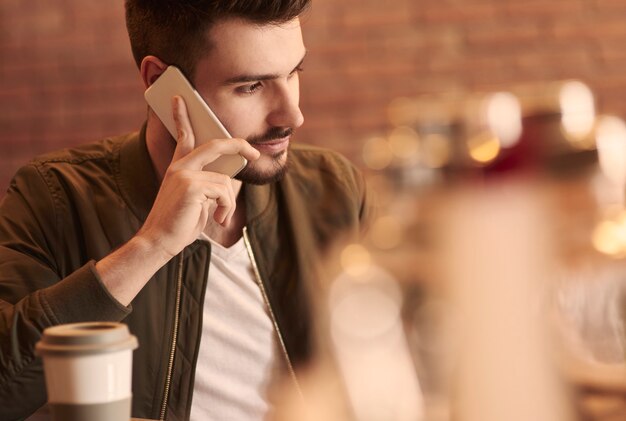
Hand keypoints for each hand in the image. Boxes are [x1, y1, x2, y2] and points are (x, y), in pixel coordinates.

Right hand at [136, 96, 259, 258]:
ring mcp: (184, 175)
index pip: (183, 137)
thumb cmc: (179, 223)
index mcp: (178, 168)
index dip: (182, 117)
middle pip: (215, 146)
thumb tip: (229, 177)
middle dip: (238, 146)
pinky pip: (224, 192)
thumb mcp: (196, 200)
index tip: (180, 99)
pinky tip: (218, 220)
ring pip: (225, 180)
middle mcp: (180, 167)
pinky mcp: (191, 187)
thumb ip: (207, 184)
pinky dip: (227, 208)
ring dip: (229, 202)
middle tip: (253, 152)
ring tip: (220, 217)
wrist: (159, 241)